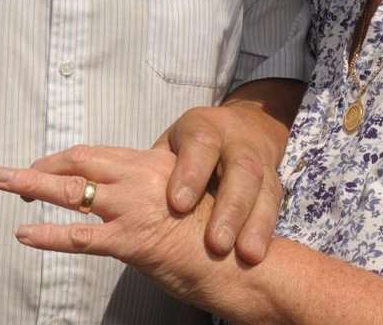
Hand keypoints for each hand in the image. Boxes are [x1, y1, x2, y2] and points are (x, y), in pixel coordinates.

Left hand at [0, 145, 223, 306]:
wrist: (239, 258)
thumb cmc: (214, 230)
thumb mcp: (184, 195)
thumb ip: (153, 188)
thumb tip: (126, 191)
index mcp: (152, 164)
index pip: (96, 154)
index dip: (63, 159)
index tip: (42, 166)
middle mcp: (140, 178)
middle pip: (77, 164)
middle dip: (38, 167)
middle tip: (6, 172)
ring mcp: (133, 208)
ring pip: (71, 191)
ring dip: (32, 186)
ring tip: (3, 185)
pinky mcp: (130, 241)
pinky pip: (79, 237)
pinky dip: (47, 235)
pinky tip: (25, 234)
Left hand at [156, 80, 302, 262]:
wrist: (246, 127)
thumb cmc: (192, 145)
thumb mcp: (171, 144)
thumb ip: (150, 167)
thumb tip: (108, 191)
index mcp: (203, 129)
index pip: (200, 146)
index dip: (191, 174)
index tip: (177, 204)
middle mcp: (236, 144)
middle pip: (240, 171)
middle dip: (230, 208)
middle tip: (216, 243)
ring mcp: (260, 163)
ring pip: (264, 190)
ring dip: (255, 225)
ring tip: (246, 255)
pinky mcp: (274, 184)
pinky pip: (274, 207)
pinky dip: (265, 231)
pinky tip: (256, 255)